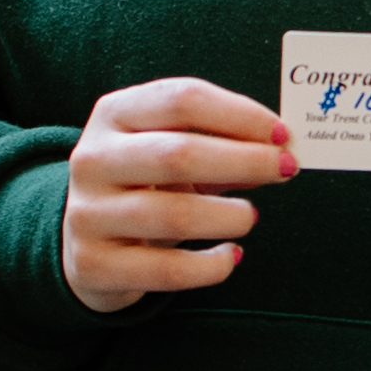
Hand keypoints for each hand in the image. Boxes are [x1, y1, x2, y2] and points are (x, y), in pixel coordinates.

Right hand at [63, 78, 296, 313]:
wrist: (85, 244)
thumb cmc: (142, 185)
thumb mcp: (168, 151)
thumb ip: (217, 145)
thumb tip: (278, 151)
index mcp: (113, 115)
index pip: (182, 100)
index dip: (240, 115)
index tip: (282, 134)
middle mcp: (93, 159)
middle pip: (178, 153)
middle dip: (245, 160)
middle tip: (286, 169)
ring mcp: (88, 214)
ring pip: (175, 215)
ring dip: (229, 216)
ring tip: (250, 216)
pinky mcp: (95, 265)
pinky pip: (168, 270)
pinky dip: (211, 266)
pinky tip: (230, 256)